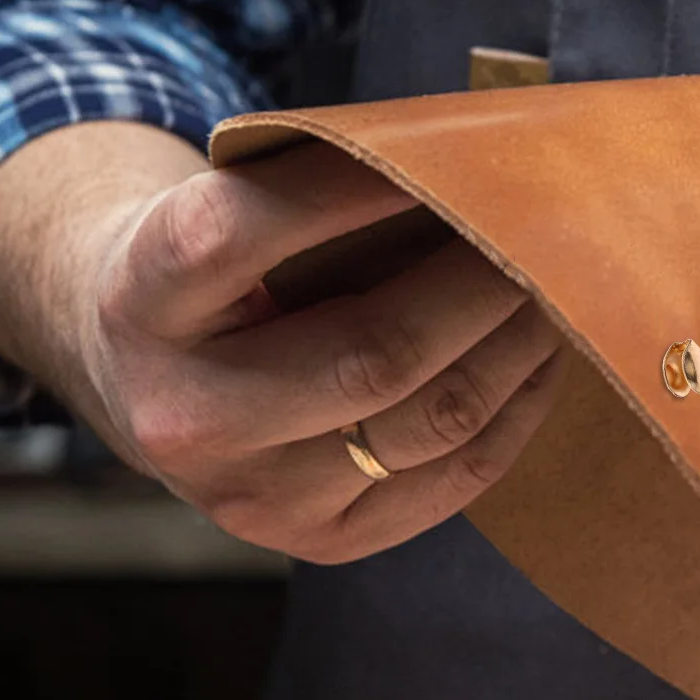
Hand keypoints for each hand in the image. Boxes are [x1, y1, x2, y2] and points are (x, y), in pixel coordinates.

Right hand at [0, 126, 564, 561]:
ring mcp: (256, 497)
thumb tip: (468, 158)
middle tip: (544, 236)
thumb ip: (312, 185)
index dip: (345, 192)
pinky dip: (518, 410)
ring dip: (518, 348)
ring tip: (556, 292)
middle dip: (483, 288)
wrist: (150, 388)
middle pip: (375, 355)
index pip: (235, 236)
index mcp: (142, 303)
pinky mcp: (323, 543)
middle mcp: (188, 416)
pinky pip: (458, 477)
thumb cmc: (216, 278)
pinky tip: (541, 360)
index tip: (446, 157)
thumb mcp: (218, 214)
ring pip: (434, 420)